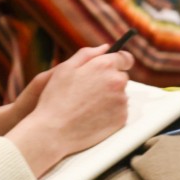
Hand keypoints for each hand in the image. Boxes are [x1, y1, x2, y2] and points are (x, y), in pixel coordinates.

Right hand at [7, 45, 132, 176]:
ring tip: (87, 106)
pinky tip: (92, 116)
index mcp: (105, 66)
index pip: (125, 58)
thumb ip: (87, 54)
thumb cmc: (55, 99)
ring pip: (120, 95)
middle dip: (109, 81)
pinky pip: (119, 111)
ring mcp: (121, 101)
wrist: (53, 132)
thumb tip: (105, 47)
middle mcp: (117, 82)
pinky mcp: (122, 119)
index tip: (113, 66)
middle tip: (89, 91)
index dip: (119, 61)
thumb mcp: (65, 69)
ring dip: (109, 97)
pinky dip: (109, 113)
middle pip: (121, 77)